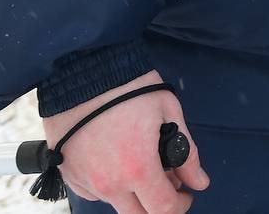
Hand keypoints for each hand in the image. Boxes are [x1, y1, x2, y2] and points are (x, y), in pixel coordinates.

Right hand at [41, 71, 209, 213]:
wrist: (81, 69)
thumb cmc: (126, 85)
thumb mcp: (168, 111)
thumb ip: (187, 153)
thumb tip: (199, 181)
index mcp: (138, 168)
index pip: (164, 209)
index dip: (181, 205)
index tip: (185, 193)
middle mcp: (110, 183)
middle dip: (156, 204)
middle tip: (164, 181)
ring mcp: (86, 181)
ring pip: (116, 203)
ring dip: (132, 192)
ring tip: (138, 160)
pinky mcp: (69, 174)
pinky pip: (93, 192)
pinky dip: (109, 182)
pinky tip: (115, 157)